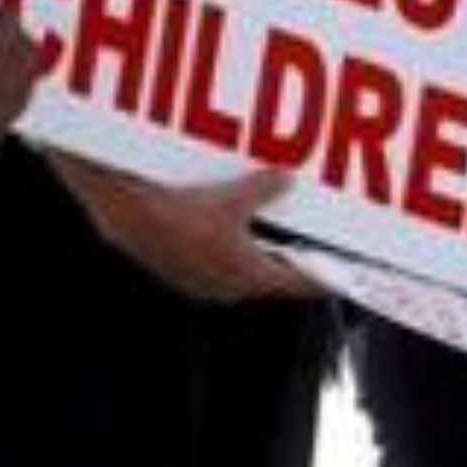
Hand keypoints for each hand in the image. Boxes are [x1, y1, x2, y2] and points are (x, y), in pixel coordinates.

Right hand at [46, 151, 304, 304]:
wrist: (130, 219)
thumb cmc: (179, 217)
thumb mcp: (232, 199)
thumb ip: (263, 191)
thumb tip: (285, 179)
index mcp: (246, 277)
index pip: (295, 285)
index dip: (318, 280)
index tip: (336, 280)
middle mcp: (228, 287)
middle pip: (269, 280)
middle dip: (287, 266)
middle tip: (304, 253)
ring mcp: (205, 283)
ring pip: (242, 274)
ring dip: (257, 259)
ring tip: (267, 239)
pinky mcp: (185, 273)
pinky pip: (218, 268)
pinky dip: (230, 254)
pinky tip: (227, 233)